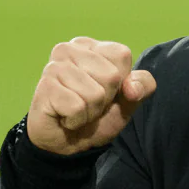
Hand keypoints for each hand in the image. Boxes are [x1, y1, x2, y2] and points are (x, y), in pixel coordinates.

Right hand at [27, 37, 155, 155]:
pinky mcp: (44, 87)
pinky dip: (76, 119)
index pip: (122, 55)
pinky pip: (77, 107)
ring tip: (78, 109)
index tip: (106, 91)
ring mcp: (54, 67)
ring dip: (91, 111)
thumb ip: (143, 86)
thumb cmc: (99, 115)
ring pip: (95, 94)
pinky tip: (65, 117)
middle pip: (111, 76)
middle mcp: (69, 49)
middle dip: (105, 98)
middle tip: (89, 103)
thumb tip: (132, 88)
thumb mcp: (130, 99)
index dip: (121, 81)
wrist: (70, 143)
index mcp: (92, 46)